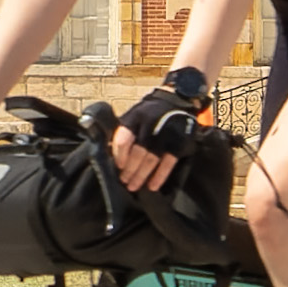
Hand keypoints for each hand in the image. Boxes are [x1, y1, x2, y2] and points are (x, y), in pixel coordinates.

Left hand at [112, 67, 208, 189]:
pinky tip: (152, 185)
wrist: (177, 101)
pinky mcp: (179, 142)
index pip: (124, 138)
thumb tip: (108, 153)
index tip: (118, 166)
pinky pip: (168, 162)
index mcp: (136, 117)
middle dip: (129, 169)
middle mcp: (151, 124)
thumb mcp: (134, 115)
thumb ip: (123, 132)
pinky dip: (160, 176)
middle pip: (138, 152)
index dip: (119, 154)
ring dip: (141, 175)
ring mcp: (166, 133)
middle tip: (124, 181)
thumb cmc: (150, 113)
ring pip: (151, 159)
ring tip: (134, 186)